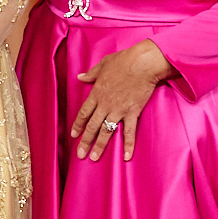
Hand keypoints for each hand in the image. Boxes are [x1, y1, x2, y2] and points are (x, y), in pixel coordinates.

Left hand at [72, 40, 170, 160]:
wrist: (143, 63)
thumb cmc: (124, 60)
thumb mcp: (103, 64)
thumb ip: (91, 73)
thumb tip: (81, 76)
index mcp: (97, 93)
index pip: (84, 113)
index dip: (78, 125)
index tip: (74, 135)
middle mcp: (105, 104)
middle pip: (92, 126)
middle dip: (85, 141)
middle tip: (80, 154)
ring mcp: (119, 110)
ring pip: (106, 131)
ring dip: (100, 146)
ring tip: (94, 158)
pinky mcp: (133, 112)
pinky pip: (129, 132)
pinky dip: (128, 145)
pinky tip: (126, 157)